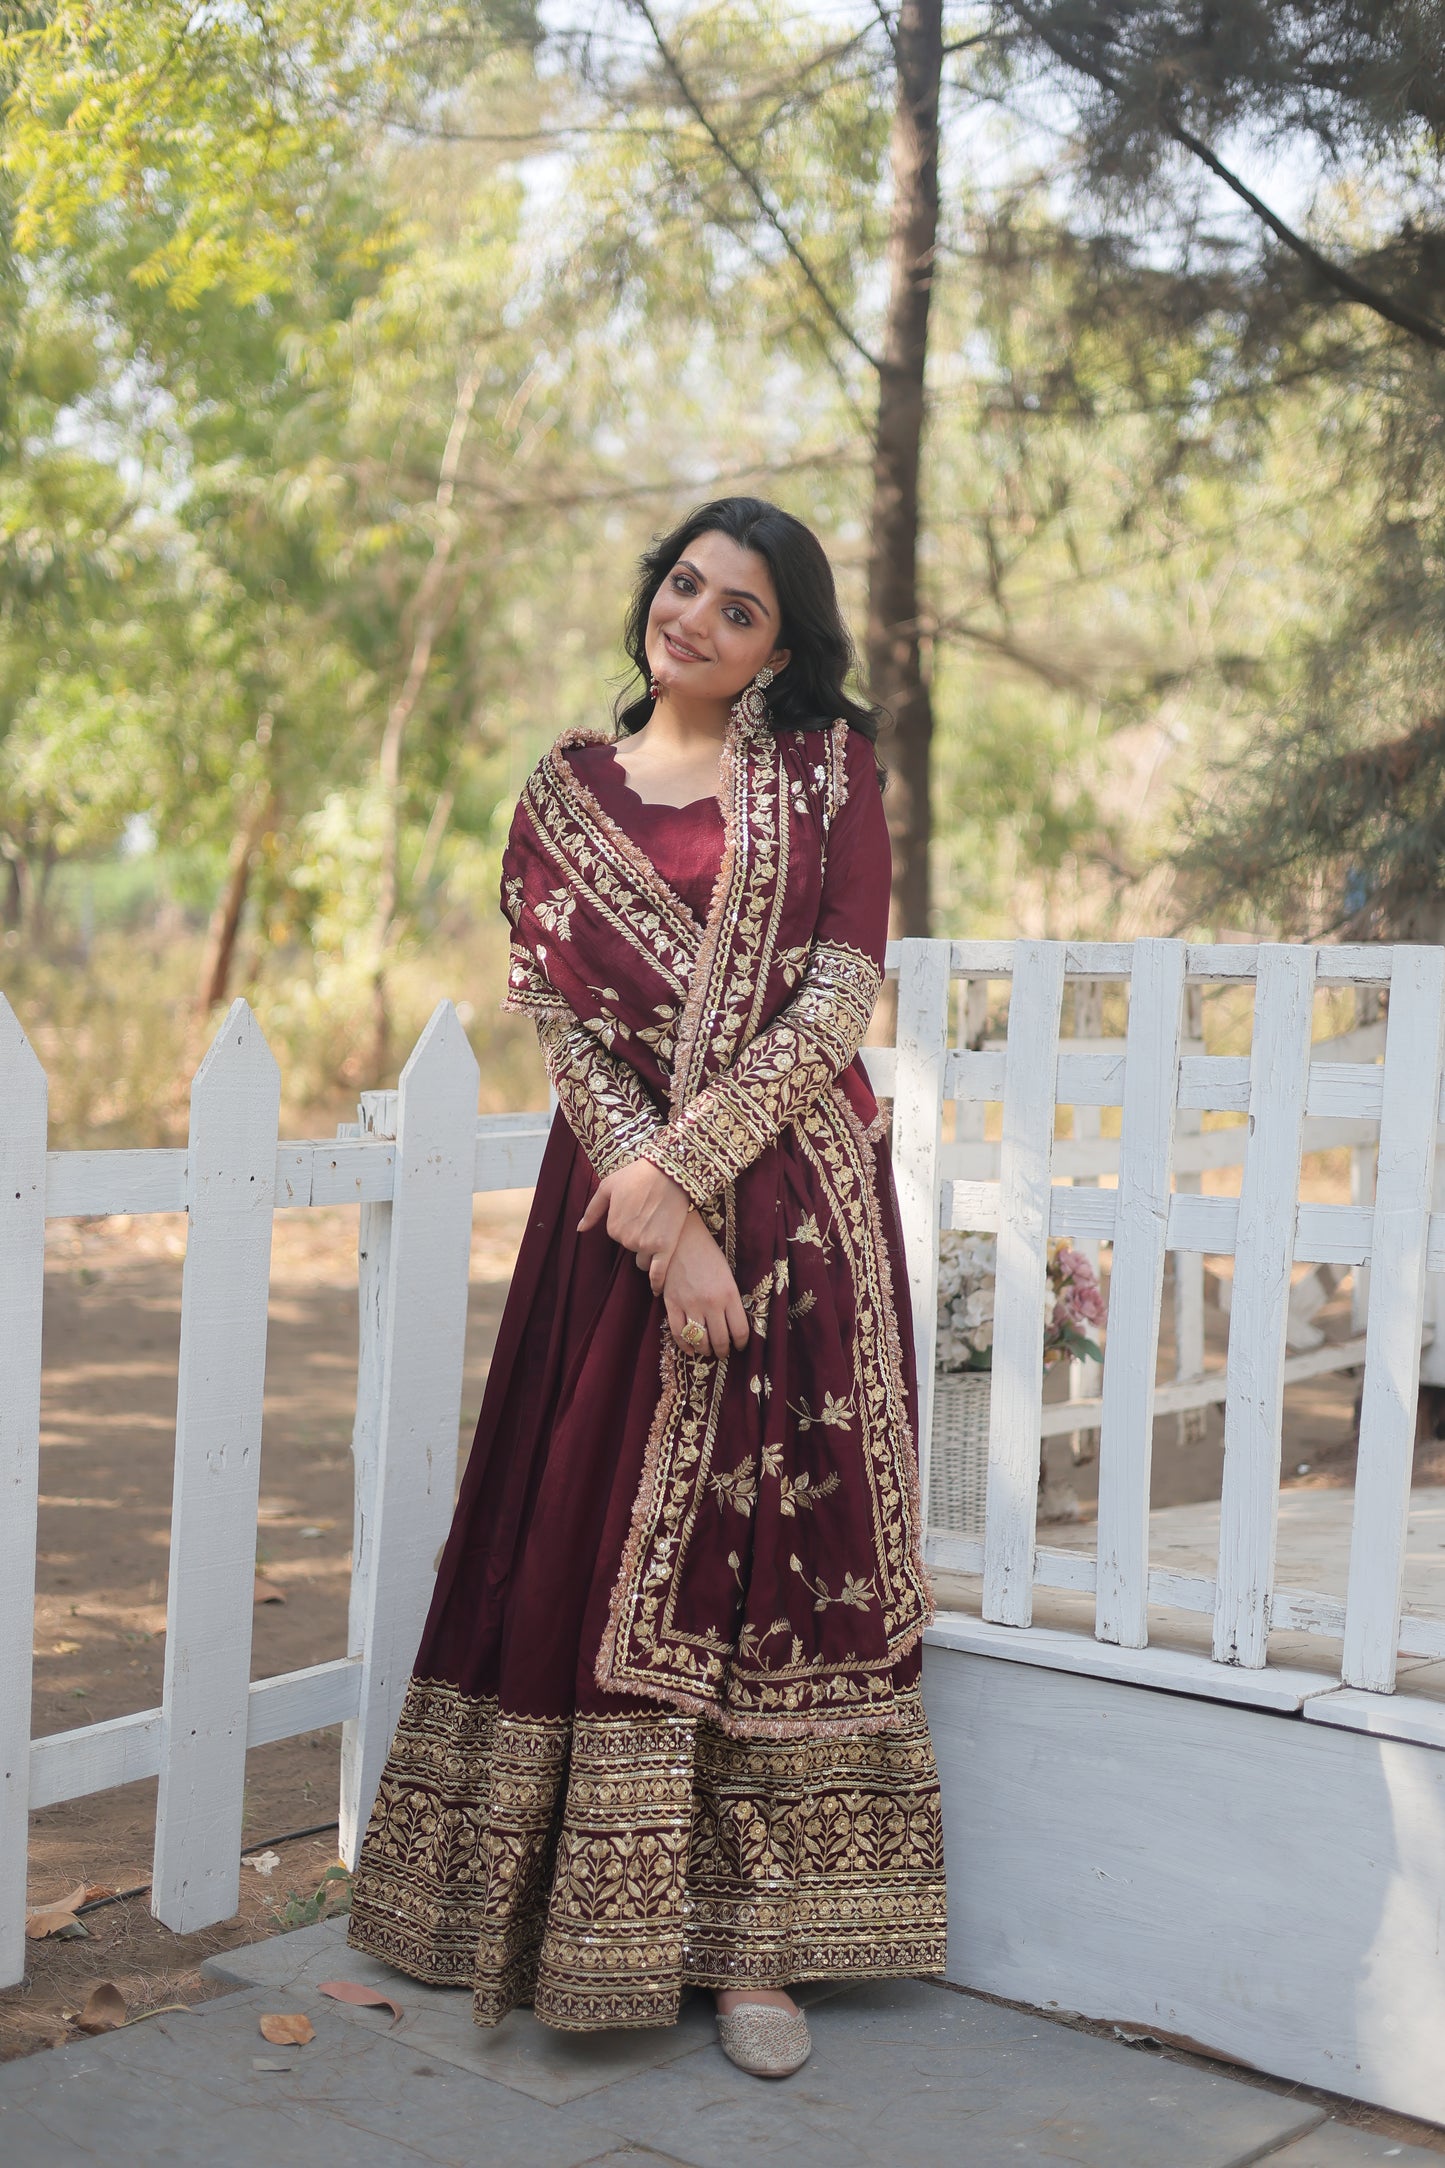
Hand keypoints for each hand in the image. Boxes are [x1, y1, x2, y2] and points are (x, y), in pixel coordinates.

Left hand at [577, 1157, 690, 1278]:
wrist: (669, 1172)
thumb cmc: (637, 1175)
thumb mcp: (608, 1187)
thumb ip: (592, 1210)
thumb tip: (580, 1229)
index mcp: (613, 1227)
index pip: (618, 1235)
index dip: (628, 1223)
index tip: (638, 1209)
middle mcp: (628, 1240)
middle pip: (631, 1247)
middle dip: (638, 1236)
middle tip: (650, 1217)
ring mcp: (647, 1245)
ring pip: (644, 1260)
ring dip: (649, 1253)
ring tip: (659, 1233)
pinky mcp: (666, 1247)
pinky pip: (659, 1272)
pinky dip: (657, 1282)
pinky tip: (655, 1290)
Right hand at [662, 1214, 748, 1359]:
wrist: (682, 1238)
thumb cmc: (708, 1253)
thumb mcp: (727, 1275)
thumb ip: (730, 1299)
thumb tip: (732, 1323)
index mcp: (729, 1294)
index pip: (740, 1331)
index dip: (741, 1344)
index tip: (739, 1346)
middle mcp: (711, 1303)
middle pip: (720, 1340)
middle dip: (723, 1351)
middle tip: (723, 1352)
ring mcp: (690, 1305)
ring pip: (700, 1340)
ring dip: (705, 1350)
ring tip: (708, 1350)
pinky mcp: (672, 1304)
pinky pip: (678, 1333)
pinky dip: (685, 1345)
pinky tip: (690, 1349)